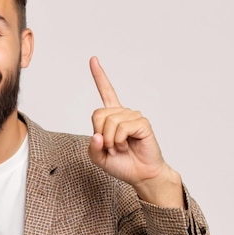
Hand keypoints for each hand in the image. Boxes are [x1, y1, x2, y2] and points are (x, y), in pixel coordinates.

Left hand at [87, 57, 183, 207]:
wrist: (140, 175)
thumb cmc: (121, 164)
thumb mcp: (98, 157)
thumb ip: (92, 146)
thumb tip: (96, 135)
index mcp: (112, 117)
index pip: (105, 92)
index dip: (99, 76)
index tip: (93, 59)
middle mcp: (123, 113)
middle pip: (98, 114)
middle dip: (99, 134)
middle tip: (110, 147)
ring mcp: (133, 116)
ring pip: (109, 122)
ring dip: (110, 141)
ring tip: (120, 148)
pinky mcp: (142, 123)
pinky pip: (121, 128)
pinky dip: (119, 141)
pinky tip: (126, 146)